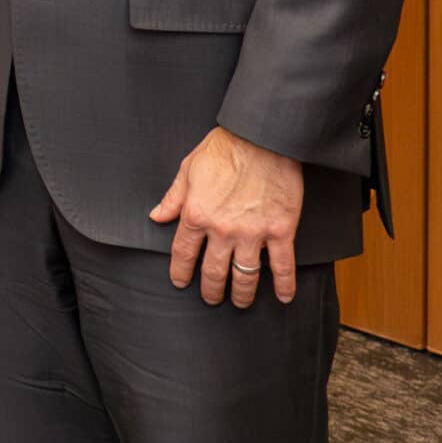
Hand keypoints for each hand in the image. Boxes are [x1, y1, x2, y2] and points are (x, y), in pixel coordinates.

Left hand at [152, 127, 304, 307]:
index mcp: (196, 214)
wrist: (262, 139)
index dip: (180, 271)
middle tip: (211, 299)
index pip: (183, 253)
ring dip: (242, 293)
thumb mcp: (188, 170)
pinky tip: (283, 297)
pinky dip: (284, 284)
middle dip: (210, 289)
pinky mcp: (281, 230)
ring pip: (245, 275)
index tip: (180, 282)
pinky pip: (282, 265)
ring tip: (240, 302)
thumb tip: (157, 216)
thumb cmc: (224, 149)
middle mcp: (222, 229)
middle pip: (213, 270)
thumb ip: (173, 198)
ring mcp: (252, 233)